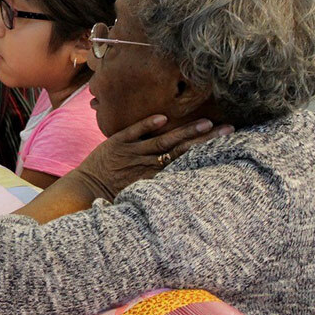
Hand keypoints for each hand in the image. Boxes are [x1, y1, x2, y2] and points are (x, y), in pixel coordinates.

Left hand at [73, 115, 233, 200]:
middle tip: (228, 130)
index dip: (205, 154)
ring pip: (163, 141)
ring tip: (207, 123)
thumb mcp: (140, 196)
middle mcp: (147, 164)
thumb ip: (159, 189)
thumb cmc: (113, 196)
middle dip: (205, 140)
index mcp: (154, 178)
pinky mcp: (117, 143)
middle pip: (181, 150)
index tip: (226, 146)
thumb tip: (182, 187)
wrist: (85, 191)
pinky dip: (148, 125)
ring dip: (185, 131)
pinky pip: (134, 132)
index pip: (185, 164)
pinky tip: (164, 118)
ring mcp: (132, 152)